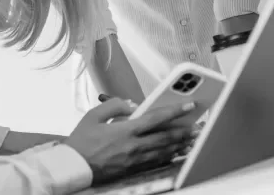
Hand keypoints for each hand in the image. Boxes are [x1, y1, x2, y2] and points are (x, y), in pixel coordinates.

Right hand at [64, 98, 197, 184]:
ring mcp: (135, 160)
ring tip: (193, 140)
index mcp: (126, 130)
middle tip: (199, 126)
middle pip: (166, 137)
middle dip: (185, 131)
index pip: (156, 118)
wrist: (74, 167)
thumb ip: (114, 105)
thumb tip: (131, 105)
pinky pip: (156, 162)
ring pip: (164, 151)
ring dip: (180, 145)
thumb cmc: (82, 141)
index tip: (189, 105)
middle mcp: (134, 145)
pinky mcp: (133, 169)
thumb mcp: (94, 116)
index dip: (175, 111)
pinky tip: (175, 153)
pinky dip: (168, 156)